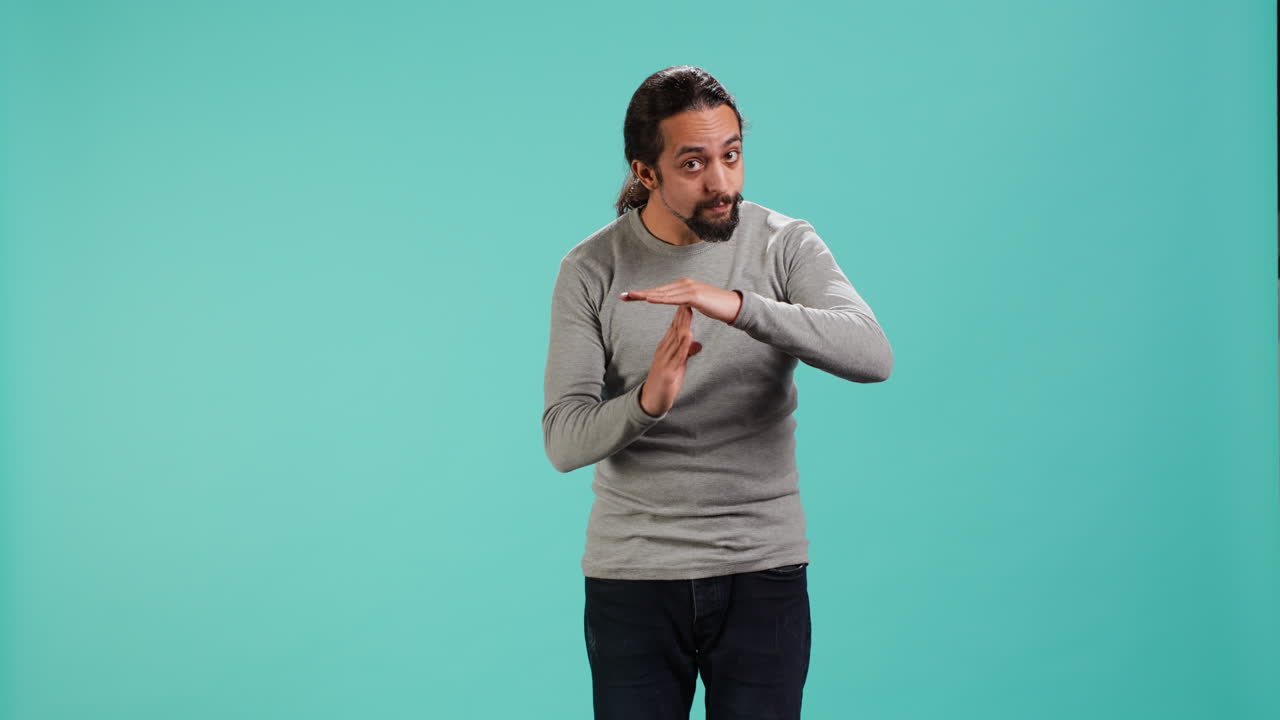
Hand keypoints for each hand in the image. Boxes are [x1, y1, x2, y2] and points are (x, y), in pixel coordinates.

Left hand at [620, 277, 743, 324]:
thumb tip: (678, 305)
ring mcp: (689, 288)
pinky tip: (650, 299)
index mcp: (682, 286)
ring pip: (663, 293)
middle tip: (623, 296)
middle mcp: (684, 284)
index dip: (643, 294)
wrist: (733, 307)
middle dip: (639, 293)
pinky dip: (661, 299)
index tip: (628, 297)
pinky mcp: (695, 295)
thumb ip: (684, 304)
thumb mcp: (696, 305)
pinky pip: (674, 298)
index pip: (659, 291)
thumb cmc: (716, 307)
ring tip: (631, 296)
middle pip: (657, 290)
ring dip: (646, 295)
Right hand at [639, 304, 701, 416]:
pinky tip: (688, 334)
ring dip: (682, 322)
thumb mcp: (679, 365)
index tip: (688, 297)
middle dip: (682, 311)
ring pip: (675, 338)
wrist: (652, 400)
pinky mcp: (669, 370)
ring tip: (688, 308)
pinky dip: (683, 344)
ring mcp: (666, 359)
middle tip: (688, 294)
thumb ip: (687, 353)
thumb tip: (697, 343)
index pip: (674, 326)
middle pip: (674, 327)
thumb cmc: (666, 382)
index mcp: (666, 347)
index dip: (682, 312)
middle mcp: (665, 350)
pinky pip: (677, 355)